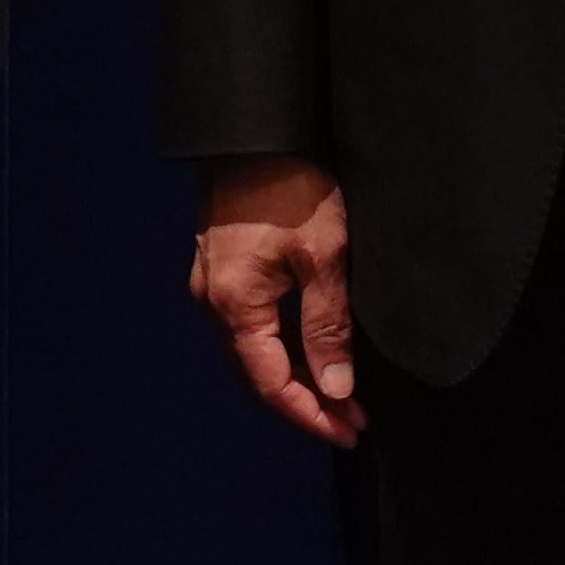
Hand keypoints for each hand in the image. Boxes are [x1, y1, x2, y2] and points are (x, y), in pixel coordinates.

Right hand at [192, 155, 363, 446]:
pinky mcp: (219, 267)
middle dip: (306, 402)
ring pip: (253, 351)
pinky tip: (310, 349)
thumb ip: (327, 327)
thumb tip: (335, 389)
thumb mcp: (323, 258)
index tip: (349, 432)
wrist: (254, 132)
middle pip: (257, 374)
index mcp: (233, 305)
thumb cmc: (291, 188)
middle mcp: (211, 302)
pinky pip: (248, 325)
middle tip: (353, 419)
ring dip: (295, 376)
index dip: (311, 415)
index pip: (271, 384)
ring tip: (341, 392)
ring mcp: (210, 284)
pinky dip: (281, 347)